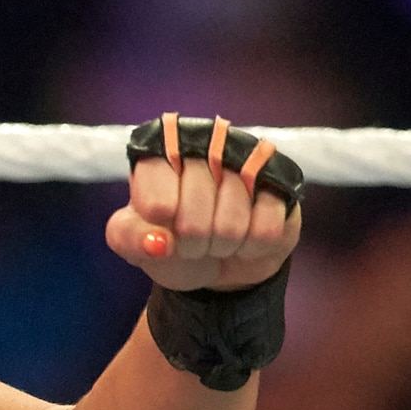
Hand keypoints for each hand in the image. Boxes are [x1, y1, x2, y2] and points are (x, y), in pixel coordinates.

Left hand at [112, 113, 301, 292]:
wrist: (215, 264)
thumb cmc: (171, 243)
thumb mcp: (135, 244)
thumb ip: (129, 237)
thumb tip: (158, 242)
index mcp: (163, 150)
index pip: (156, 188)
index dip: (160, 217)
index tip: (162, 221)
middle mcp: (207, 145)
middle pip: (196, 206)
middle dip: (192, 240)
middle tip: (192, 238)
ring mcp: (248, 163)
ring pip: (232, 221)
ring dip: (222, 245)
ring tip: (218, 239)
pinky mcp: (281, 186)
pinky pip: (265, 230)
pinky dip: (250, 248)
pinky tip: (245, 240)